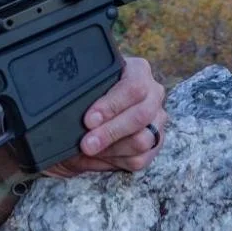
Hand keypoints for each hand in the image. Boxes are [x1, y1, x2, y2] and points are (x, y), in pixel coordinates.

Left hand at [47, 55, 167, 178]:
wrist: (82, 121)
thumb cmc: (83, 100)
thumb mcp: (80, 92)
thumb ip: (82, 95)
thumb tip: (73, 110)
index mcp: (138, 71)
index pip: (134, 87)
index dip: (111, 105)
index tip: (88, 120)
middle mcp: (153, 93)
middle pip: (141, 115)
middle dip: (110, 132)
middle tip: (86, 143)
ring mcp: (157, 119)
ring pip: (142, 140)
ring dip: (112, 148)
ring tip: (90, 149)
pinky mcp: (154, 144)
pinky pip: (140, 158)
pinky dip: (117, 159)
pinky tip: (101, 154)